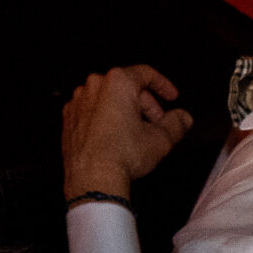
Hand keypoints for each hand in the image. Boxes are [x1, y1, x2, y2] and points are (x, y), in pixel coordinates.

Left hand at [63, 66, 192, 201]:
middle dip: (146, 105)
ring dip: (125, 112)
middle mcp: (94, 86)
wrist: (93, 178)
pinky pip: (92, 111)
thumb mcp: (161, 139)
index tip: (171, 97)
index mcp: (117, 83)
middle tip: (158, 125)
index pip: (146, 74)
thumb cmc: (123, 156)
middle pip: (127, 88)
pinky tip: (114, 138)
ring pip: (108, 99)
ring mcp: (78, 102)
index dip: (163, 85)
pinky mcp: (69, 118)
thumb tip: (183, 118)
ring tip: (136, 134)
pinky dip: (105, 119)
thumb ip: (177, 123)